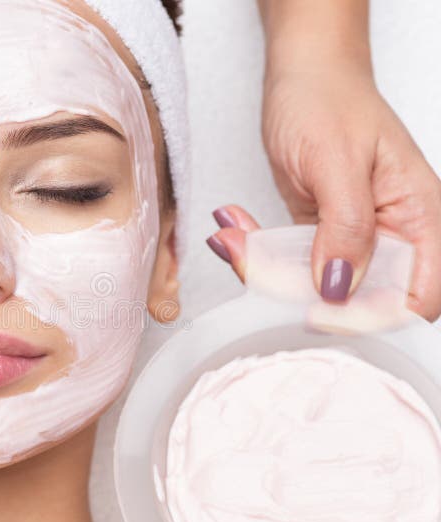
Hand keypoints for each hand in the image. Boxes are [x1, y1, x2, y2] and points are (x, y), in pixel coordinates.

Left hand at [259, 66, 440, 321]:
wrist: (303, 76)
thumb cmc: (329, 101)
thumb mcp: (336, 161)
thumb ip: (346, 227)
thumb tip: (340, 288)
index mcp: (419, 217)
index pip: (416, 296)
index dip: (372, 315)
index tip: (316, 309)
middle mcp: (391, 234)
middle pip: (357, 299)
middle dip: (297, 290)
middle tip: (251, 259)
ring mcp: (352, 238)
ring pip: (312, 286)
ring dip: (265, 270)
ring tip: (232, 235)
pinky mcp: (318, 237)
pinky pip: (289, 265)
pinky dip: (258, 254)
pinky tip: (234, 227)